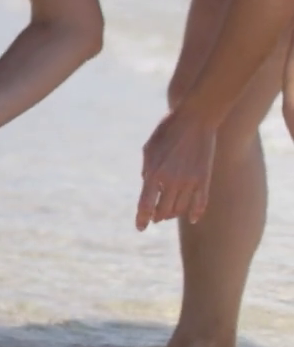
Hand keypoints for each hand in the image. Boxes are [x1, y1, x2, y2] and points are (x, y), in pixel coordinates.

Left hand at [139, 108, 217, 229]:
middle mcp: (172, 180)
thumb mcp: (148, 149)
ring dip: (172, 214)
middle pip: (163, 211)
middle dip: (157, 216)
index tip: (140, 228)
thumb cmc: (167, 130)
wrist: (195, 118)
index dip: (142, 218)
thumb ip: (147, 170)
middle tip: (154, 217)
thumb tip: (147, 186)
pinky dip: (195, 213)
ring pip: (180, 209)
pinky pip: (200, 203)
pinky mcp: (205, 178)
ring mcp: (190, 181)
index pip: (145, 204)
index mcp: (154, 173)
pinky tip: (191, 219)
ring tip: (167, 214)